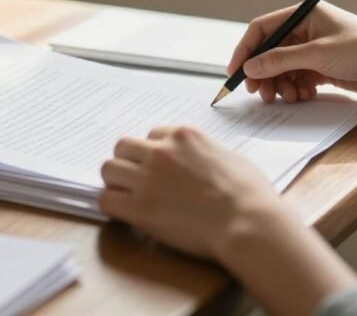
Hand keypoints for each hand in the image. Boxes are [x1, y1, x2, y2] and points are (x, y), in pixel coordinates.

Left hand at [99, 126, 285, 259]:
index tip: (158, 168)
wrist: (248, 222)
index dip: (153, 153)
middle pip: (122, 147)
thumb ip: (206, 154)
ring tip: (129, 197)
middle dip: (128, 163)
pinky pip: (106, 199)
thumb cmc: (250, 195)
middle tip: (137, 182)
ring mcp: (148, 178)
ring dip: (116, 182)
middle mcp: (161, 151)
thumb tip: (201, 162)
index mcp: (184, 136)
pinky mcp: (139, 207)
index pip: (151, 135)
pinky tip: (125, 215)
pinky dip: (112, 206)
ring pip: (108, 169)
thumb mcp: (230, 158)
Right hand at [229, 2, 356, 102]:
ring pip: (282, 68)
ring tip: (287, 98)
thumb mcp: (318, 54)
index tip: (236, 72)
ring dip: (280, 84)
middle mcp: (306, 30)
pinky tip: (304, 96)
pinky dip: (296, 89)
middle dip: (263, 73)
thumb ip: (281, 60)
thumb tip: (250, 66)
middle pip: (270, 51)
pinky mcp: (324, 67)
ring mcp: (314, 50)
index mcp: (304, 14)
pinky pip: (298, 78)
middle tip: (260, 94)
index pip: (262, 29)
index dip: (245, 50)